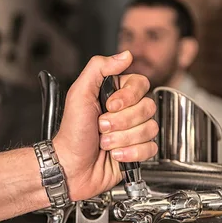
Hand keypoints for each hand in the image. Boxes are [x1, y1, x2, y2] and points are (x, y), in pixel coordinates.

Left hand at [53, 51, 157, 200]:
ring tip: (104, 143)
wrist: (71, 167)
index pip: (141, 84)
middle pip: (147, 107)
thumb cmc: (72, 134)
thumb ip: (99, 68)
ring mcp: (133, 132)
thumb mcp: (79, 94)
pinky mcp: (138, 151)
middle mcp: (127, 111)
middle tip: (101, 127)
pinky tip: (115, 155)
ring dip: (123, 139)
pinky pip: (151, 148)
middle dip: (121, 121)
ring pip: (150, 129)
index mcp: (115, 94)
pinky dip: (131, 153)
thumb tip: (125, 55)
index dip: (128, 97)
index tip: (109, 106)